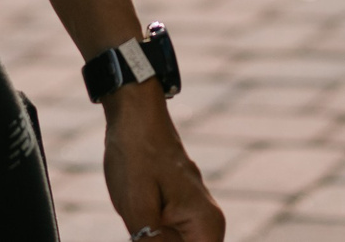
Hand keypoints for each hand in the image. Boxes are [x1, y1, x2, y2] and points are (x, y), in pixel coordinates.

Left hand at [104, 83, 223, 241]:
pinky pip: (169, 238)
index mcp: (206, 226)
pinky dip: (151, 236)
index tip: (147, 234)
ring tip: (139, 218)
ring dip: (152, 239)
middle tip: (141, 222)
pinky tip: (138, 219)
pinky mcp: (181, 212)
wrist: (135, 115)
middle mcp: (209, 225)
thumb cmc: (136, 155)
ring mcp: (195, 217)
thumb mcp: (137, 206)